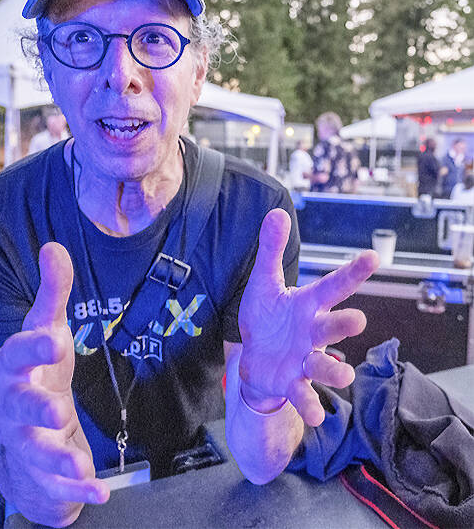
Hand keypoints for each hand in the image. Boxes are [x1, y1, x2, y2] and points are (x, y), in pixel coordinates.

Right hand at [0, 243, 109, 525]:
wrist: (27, 421)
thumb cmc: (38, 366)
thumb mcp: (47, 328)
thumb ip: (53, 292)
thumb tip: (54, 245)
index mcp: (15, 366)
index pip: (16, 352)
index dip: (33, 346)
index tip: (56, 337)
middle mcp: (15, 403)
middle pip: (19, 406)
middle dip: (36, 409)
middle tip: (56, 410)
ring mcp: (26, 438)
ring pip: (34, 450)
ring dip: (56, 458)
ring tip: (81, 466)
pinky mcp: (43, 467)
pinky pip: (56, 481)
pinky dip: (77, 489)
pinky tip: (100, 491)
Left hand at [238, 209, 378, 426]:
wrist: (255, 358)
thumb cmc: (266, 317)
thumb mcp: (264, 282)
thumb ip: (270, 250)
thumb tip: (276, 211)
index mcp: (308, 305)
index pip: (333, 286)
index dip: (352, 273)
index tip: (374, 257)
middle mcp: (312, 332)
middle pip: (333, 327)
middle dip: (344, 324)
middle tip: (357, 320)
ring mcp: (304, 360)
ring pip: (325, 365)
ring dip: (335, 371)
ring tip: (343, 374)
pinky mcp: (292, 382)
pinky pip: (303, 395)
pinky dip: (308, 405)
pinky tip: (314, 416)